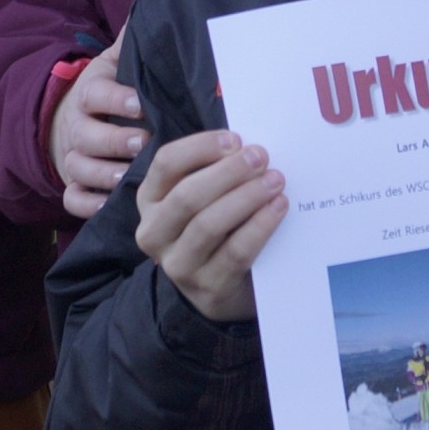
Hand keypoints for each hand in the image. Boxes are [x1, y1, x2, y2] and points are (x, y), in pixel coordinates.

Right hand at [50, 43, 144, 220]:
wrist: (70, 119)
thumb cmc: (109, 92)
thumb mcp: (114, 64)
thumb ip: (130, 44)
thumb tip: (152, 12)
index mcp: (88, 95)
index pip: (95, 94)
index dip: (116, 99)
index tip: (141, 103)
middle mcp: (77, 128)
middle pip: (87, 137)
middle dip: (115, 141)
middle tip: (144, 142)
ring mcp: (73, 159)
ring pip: (80, 169)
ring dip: (105, 174)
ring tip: (131, 178)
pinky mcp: (73, 185)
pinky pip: (72, 200)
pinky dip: (88, 206)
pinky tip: (112, 207)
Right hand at [133, 128, 285, 324]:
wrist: (219, 290)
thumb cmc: (215, 229)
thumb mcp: (203, 198)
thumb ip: (215, 170)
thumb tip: (247, 145)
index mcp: (150, 200)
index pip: (165, 163)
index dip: (200, 147)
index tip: (235, 139)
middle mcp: (154, 232)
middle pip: (186, 195)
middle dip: (228, 172)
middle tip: (261, 157)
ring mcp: (177, 264)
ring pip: (208, 224)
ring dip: (246, 197)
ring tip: (275, 181)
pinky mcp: (207, 287)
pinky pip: (235, 252)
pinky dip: (259, 226)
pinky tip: (278, 208)